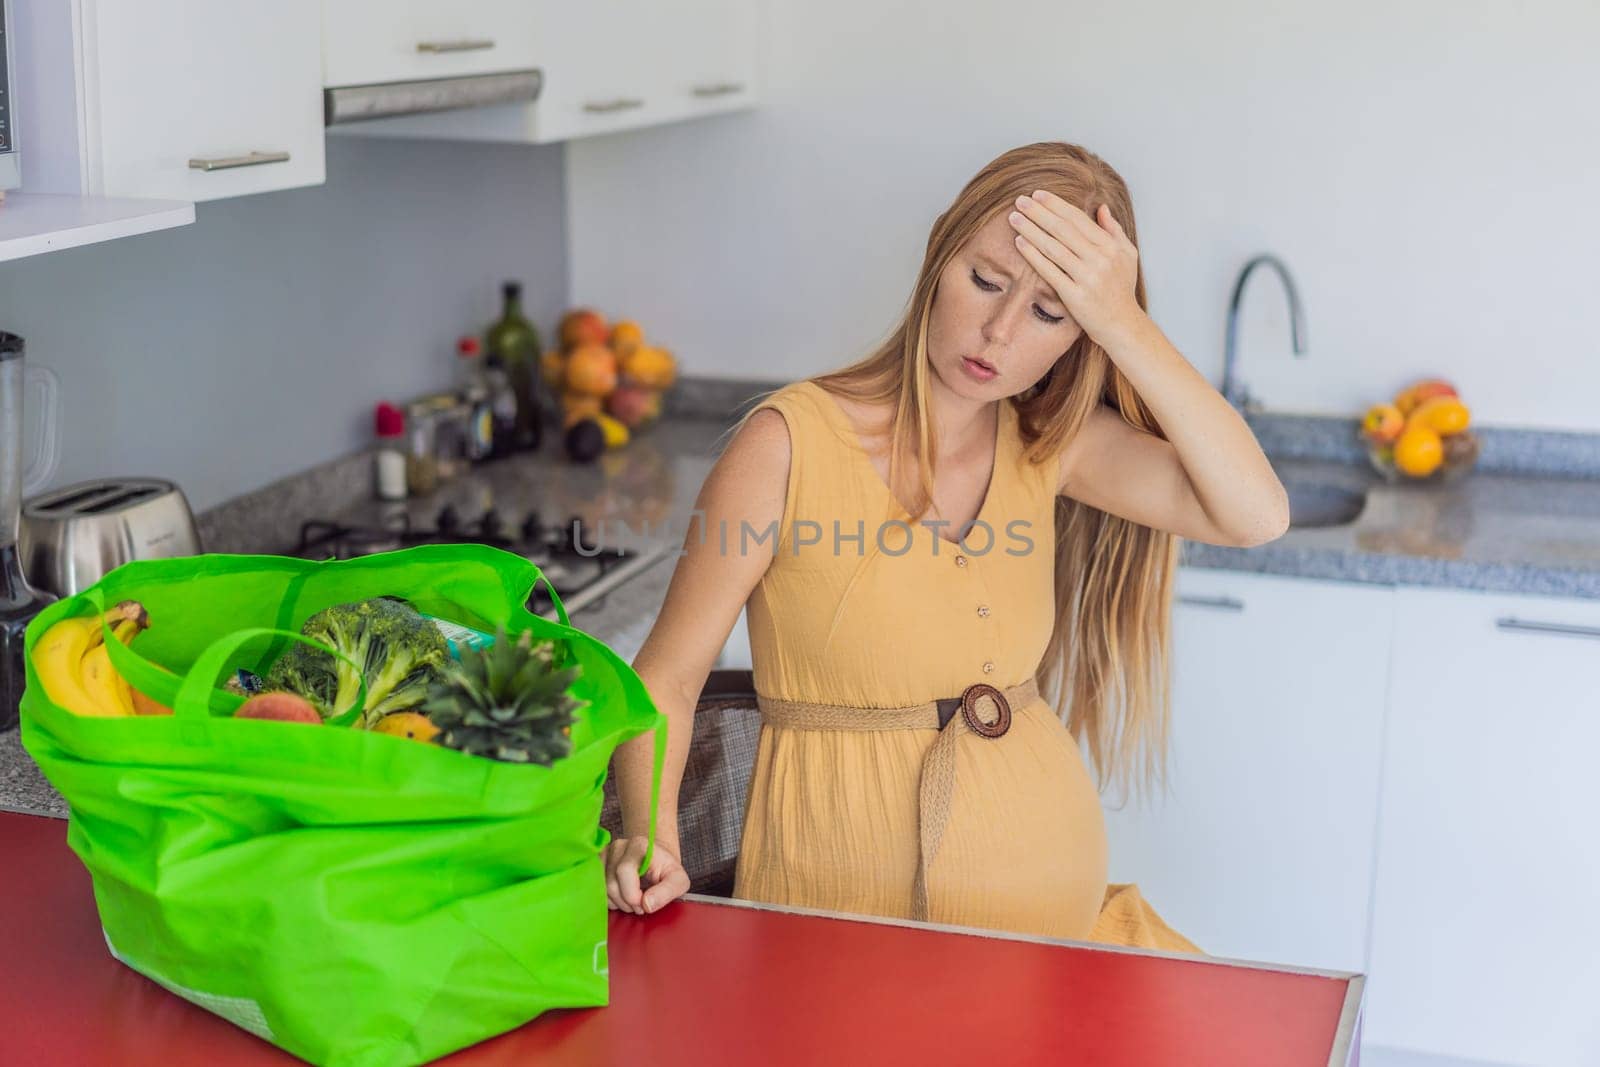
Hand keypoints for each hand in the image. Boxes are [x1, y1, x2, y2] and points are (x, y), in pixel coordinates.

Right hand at [604, 835, 690, 914]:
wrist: (654, 859)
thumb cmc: (666, 871)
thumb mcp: (678, 881)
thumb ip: (667, 892)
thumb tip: (647, 904)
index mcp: (639, 845)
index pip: (624, 871)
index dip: (632, 895)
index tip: (644, 905)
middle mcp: (619, 845)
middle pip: (611, 883)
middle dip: (626, 902)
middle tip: (640, 906)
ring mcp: (605, 853)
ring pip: (601, 887)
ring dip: (617, 902)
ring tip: (631, 900)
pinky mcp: (596, 862)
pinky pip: (594, 887)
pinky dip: (608, 898)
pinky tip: (620, 896)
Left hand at [1008, 190, 1143, 346]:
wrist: (1122, 325)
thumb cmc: (1122, 289)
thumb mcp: (1127, 255)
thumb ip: (1114, 230)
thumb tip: (1101, 207)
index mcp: (1110, 246)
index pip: (1078, 219)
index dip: (1056, 205)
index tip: (1038, 194)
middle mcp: (1099, 259)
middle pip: (1063, 229)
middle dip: (1039, 212)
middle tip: (1020, 201)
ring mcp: (1087, 278)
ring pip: (1053, 247)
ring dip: (1031, 230)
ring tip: (1014, 218)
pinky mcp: (1074, 296)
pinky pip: (1049, 271)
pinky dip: (1033, 255)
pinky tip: (1019, 242)